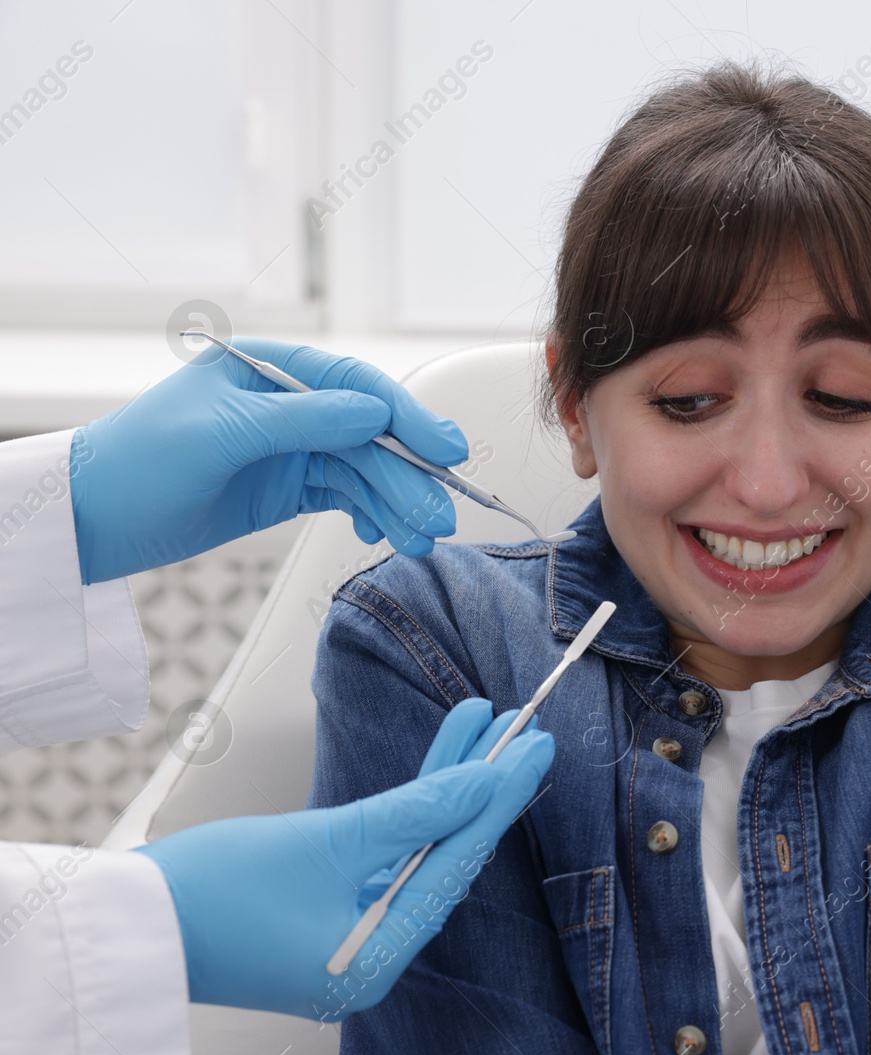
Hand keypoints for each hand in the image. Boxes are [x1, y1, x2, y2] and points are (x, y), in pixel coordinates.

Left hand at [70, 337, 469, 583]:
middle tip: (440, 514)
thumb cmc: (136, 462)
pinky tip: (385, 533)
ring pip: (364, 470)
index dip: (406, 416)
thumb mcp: (221, 434)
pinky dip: (372, 515)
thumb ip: (303, 419)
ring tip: (421, 538)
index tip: (444, 449)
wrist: (93, 520)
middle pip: (370, 434)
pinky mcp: (288, 486)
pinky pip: (347, 496)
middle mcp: (288, 403)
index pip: (355, 385)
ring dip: (397, 503)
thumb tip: (375, 412)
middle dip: (408, 475)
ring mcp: (290, 446)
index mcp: (270, 367)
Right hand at [137, 697, 551, 1018]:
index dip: (500, 800)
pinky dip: (410, 805)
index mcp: (380, 960)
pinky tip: (441, 758)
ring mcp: (351, 932)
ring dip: (448, 783)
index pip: (459, 865)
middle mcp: (374, 954)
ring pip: (419, 845)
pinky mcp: (329, 908)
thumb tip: (483, 781)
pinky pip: (387, 850)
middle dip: (482, 787)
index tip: (535, 751)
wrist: (120, 922)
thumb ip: (415, 810)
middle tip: (525, 732)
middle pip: (446, 855)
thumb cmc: (210, 894)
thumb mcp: (329, 841)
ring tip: (486, 725)